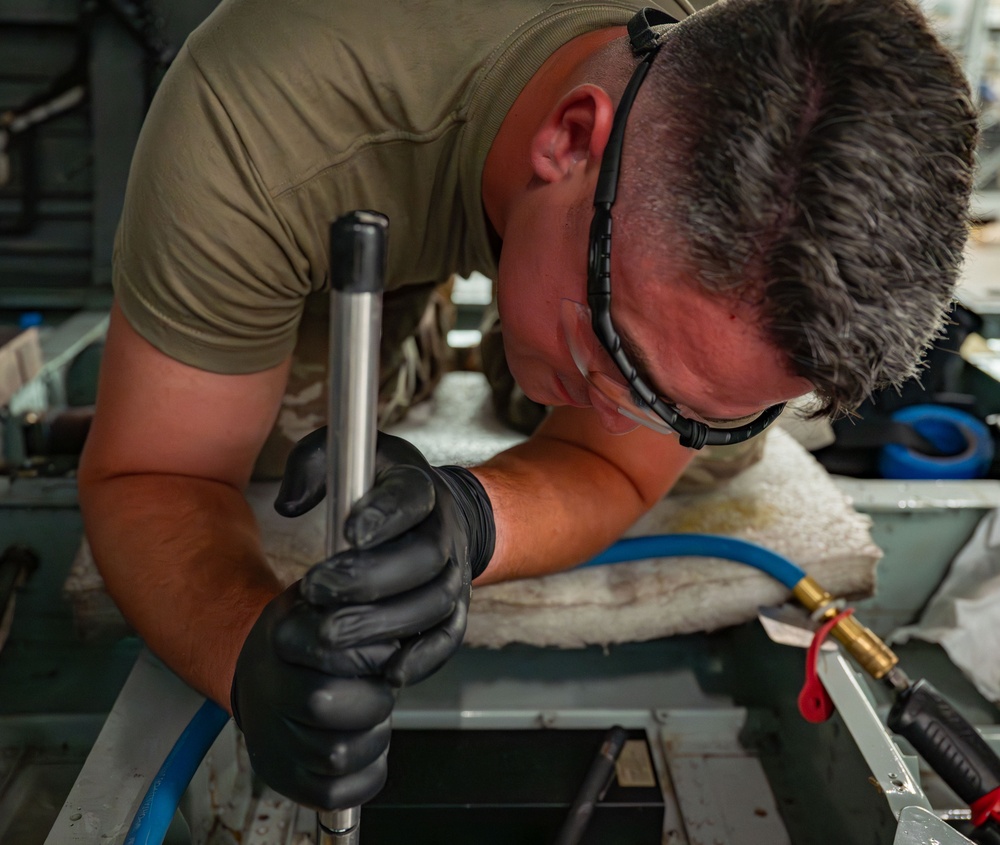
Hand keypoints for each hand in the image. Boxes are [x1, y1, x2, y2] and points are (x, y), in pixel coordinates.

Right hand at [230, 582, 397, 808]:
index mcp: (280, 641)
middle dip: (373, 699)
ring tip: (369, 715)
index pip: (329, 651)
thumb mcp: (322, 600)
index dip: (373, 656)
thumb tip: (398, 614)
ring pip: (337, 754)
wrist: (260, 675)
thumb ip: (355, 600)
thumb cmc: (305, 637)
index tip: (387, 653)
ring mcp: (273, 741)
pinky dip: (365, 773)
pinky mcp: (284, 777)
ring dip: (372, 737)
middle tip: (380, 688)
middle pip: (325, 704)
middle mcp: (268, 693)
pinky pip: (335, 793)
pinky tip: (363, 743)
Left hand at [274, 429, 495, 685]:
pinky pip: (447, 638)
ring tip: (330, 632)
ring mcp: (454, 574)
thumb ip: (312, 466)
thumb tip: (290, 503)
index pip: (410, 497)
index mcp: (420, 487)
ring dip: (383, 623)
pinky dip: (422, 657)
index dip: (385, 515)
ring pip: (433, 603)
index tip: (350, 531)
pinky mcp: (455, 610)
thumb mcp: (349, 458)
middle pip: (423, 559)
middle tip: (316, 588)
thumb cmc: (382, 487)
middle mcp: (444, 532)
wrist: (437, 515)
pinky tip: (388, 670)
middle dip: (370, 579)